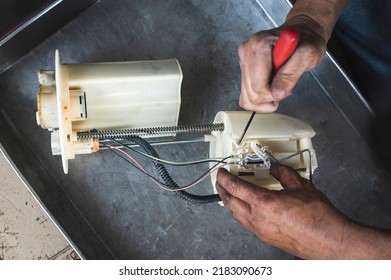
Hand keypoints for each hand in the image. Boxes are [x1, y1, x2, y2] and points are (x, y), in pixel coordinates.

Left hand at [216, 164, 349, 258]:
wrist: (329, 240)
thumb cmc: (319, 218)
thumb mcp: (301, 186)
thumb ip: (284, 174)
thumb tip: (276, 168)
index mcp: (264, 203)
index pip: (234, 187)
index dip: (224, 177)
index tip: (222, 172)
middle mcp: (258, 218)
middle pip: (229, 201)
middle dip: (221, 189)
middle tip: (221, 180)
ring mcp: (260, 230)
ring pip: (234, 214)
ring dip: (229, 201)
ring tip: (231, 192)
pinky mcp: (265, 237)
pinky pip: (245, 223)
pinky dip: (240, 212)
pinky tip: (246, 207)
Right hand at [238, 16, 326, 111]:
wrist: (302, 33)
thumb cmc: (306, 41)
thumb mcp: (307, 55)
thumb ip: (290, 74)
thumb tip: (276, 93)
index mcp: (259, 45)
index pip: (258, 85)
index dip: (274, 93)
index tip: (287, 87)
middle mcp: (247, 51)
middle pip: (252, 93)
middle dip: (270, 96)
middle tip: (285, 84)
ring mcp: (244, 60)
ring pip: (247, 97)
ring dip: (265, 98)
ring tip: (279, 85)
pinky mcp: (244, 68)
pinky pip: (245, 95)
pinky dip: (259, 99)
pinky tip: (270, 90)